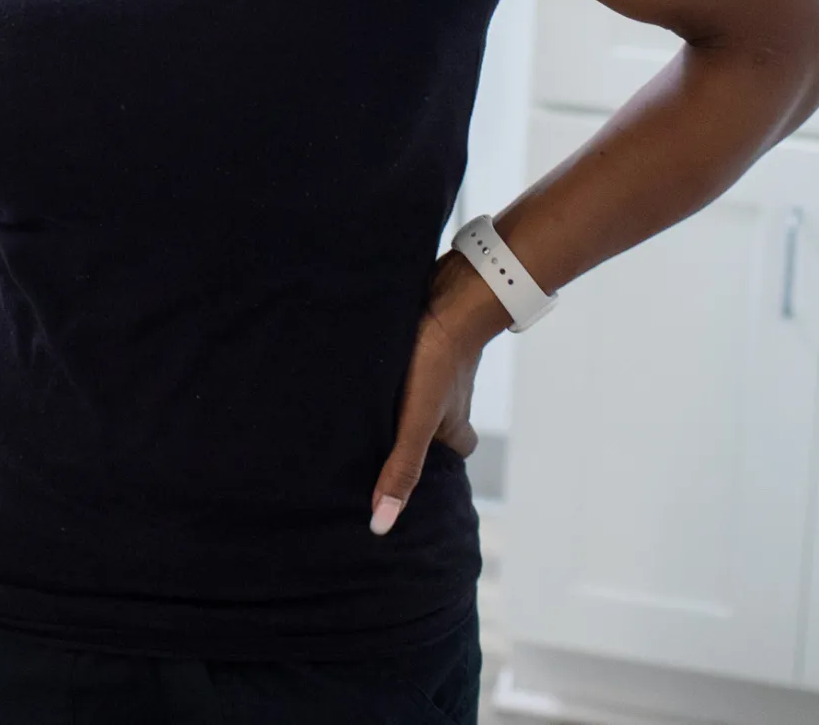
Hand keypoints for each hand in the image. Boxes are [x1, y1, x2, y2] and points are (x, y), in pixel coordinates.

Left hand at [369, 250, 510, 534]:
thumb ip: (401, 468)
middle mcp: (452, 398)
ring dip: (398, 394)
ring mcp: (440, 366)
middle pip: (435, 422)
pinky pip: (410, 360)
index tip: (405, 474)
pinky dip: (395, 365)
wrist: (449, 295)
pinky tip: (369, 364)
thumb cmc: (436, 362)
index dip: (429, 465)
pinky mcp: (424, 338)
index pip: (449, 454)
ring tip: (363, 403)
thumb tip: (382, 524)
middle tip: (377, 436)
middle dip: (410, 429)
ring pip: (420, 390)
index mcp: (455, 425)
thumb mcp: (416, 422)